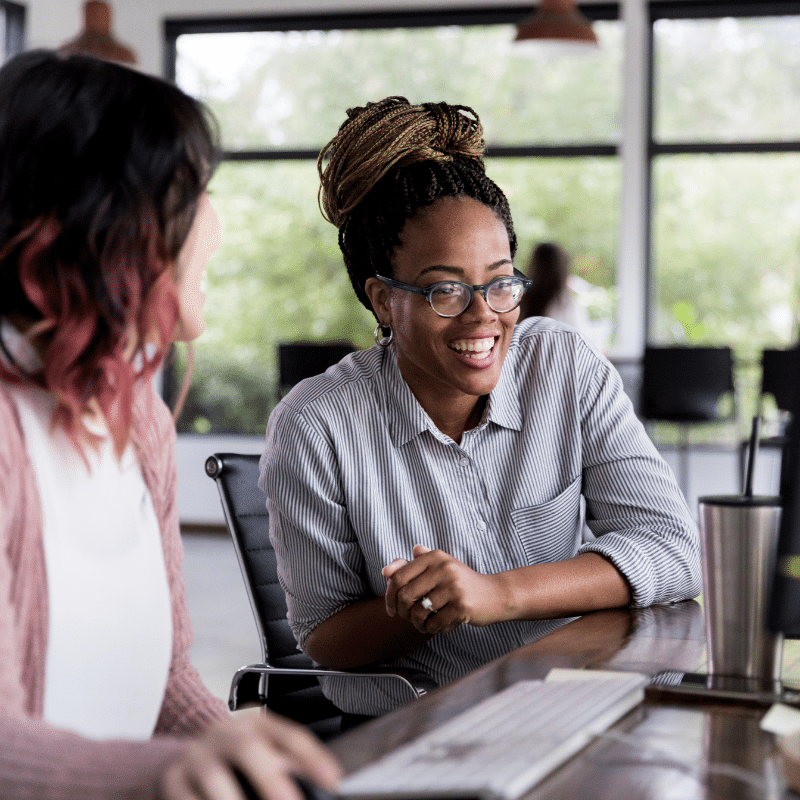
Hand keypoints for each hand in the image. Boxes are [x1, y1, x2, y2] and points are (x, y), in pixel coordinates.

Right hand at [159, 708, 341, 799]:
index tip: (333, 780)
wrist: (185, 752)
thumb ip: (289, 764)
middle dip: (270, 777)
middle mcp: (226, 734)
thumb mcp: (263, 750)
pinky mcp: (173, 780)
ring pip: (214, 779)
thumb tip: (324, 784)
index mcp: (256, 724)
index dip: (312, 757)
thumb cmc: (236, 757)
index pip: (289, 734)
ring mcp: (197, 756)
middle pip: (247, 747)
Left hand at [382, 545, 505, 633]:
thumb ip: (411, 566)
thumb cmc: (461, 583)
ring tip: (425, 624)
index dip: (389, 596)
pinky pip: (434, 624)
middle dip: (403, 613)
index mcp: (434, 557)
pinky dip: (433, 629)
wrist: (495, 594)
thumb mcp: (438, 568)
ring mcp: (453, 587)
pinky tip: (440, 626)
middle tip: (409, 619)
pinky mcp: (462, 606)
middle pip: (405, 596)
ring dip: (418, 624)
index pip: (398, 576)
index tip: (391, 609)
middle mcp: (443, 568)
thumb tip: (386, 570)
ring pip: (418, 612)